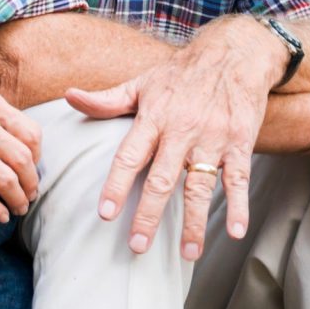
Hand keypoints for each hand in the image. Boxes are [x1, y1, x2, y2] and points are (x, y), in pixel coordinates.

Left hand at [65, 15, 283, 259]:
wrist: (234, 54)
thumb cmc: (182, 74)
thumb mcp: (142, 83)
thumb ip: (107, 100)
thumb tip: (69, 97)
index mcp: (154, 117)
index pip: (129, 156)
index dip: (116, 185)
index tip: (105, 214)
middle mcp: (182, 130)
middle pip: (162, 179)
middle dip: (149, 215)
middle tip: (138, 246)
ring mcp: (212, 138)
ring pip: (200, 186)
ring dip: (193, 222)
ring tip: (187, 254)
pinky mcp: (239, 143)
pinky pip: (238, 179)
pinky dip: (239, 206)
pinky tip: (235, 231)